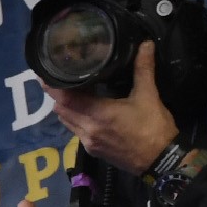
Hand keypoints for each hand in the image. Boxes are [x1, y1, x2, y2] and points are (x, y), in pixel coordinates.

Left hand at [44, 41, 177, 173]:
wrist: (162, 161)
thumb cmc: (155, 128)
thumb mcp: (149, 96)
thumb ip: (143, 69)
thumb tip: (145, 44)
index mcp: (98, 115)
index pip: (64, 100)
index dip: (52, 87)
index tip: (45, 73)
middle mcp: (87, 130)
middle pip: (61, 110)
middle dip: (58, 94)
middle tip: (59, 77)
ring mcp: (88, 142)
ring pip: (67, 121)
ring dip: (66, 107)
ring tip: (71, 90)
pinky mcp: (93, 151)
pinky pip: (75, 131)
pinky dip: (74, 118)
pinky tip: (85, 109)